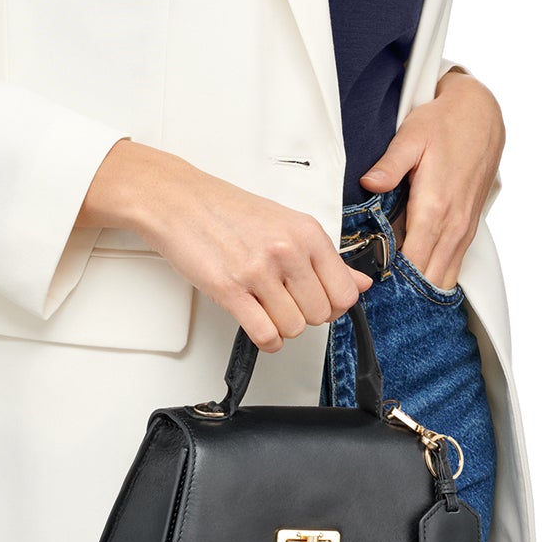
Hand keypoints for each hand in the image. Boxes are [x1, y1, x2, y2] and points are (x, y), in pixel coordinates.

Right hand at [104, 145, 374, 353]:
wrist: (180, 201)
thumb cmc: (229, 211)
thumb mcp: (286, 224)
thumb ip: (327, 258)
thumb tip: (360, 283)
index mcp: (307, 232)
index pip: (345, 293)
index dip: (332, 304)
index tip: (315, 298)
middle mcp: (287, 250)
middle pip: (321, 315)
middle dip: (304, 314)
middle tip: (283, 299)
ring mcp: (258, 270)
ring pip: (294, 328)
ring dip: (281, 326)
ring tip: (265, 305)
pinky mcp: (230, 289)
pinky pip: (265, 335)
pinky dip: (265, 339)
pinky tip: (256, 322)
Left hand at [358, 71, 504, 289]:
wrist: (482, 116)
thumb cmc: (444, 124)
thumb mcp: (411, 137)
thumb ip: (389, 165)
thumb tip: (367, 184)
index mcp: (435, 207)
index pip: (412, 262)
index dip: (388, 279)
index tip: (364, 284)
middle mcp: (454, 226)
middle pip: (427, 279)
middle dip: (401, 290)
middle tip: (371, 291)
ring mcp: (464, 229)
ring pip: (443, 278)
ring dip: (419, 286)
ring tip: (388, 288)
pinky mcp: (468, 228)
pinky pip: (452, 264)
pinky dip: (433, 274)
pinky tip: (412, 273)